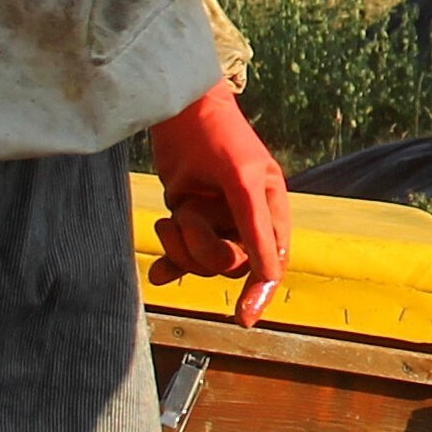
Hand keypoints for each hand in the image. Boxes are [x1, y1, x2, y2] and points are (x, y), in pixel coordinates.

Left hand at [147, 82, 296, 325]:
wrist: (177, 112)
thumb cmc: (219, 137)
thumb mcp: (242, 180)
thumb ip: (257, 227)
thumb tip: (270, 273)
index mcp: (271, 210)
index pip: (272, 262)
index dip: (260, 292)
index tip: (243, 319)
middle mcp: (247, 221)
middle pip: (229, 265)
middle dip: (202, 248)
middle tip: (186, 216)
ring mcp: (216, 223)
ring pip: (203, 263)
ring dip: (181, 246)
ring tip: (170, 217)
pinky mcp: (189, 221)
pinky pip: (183, 257)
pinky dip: (170, 262)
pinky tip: (158, 272)